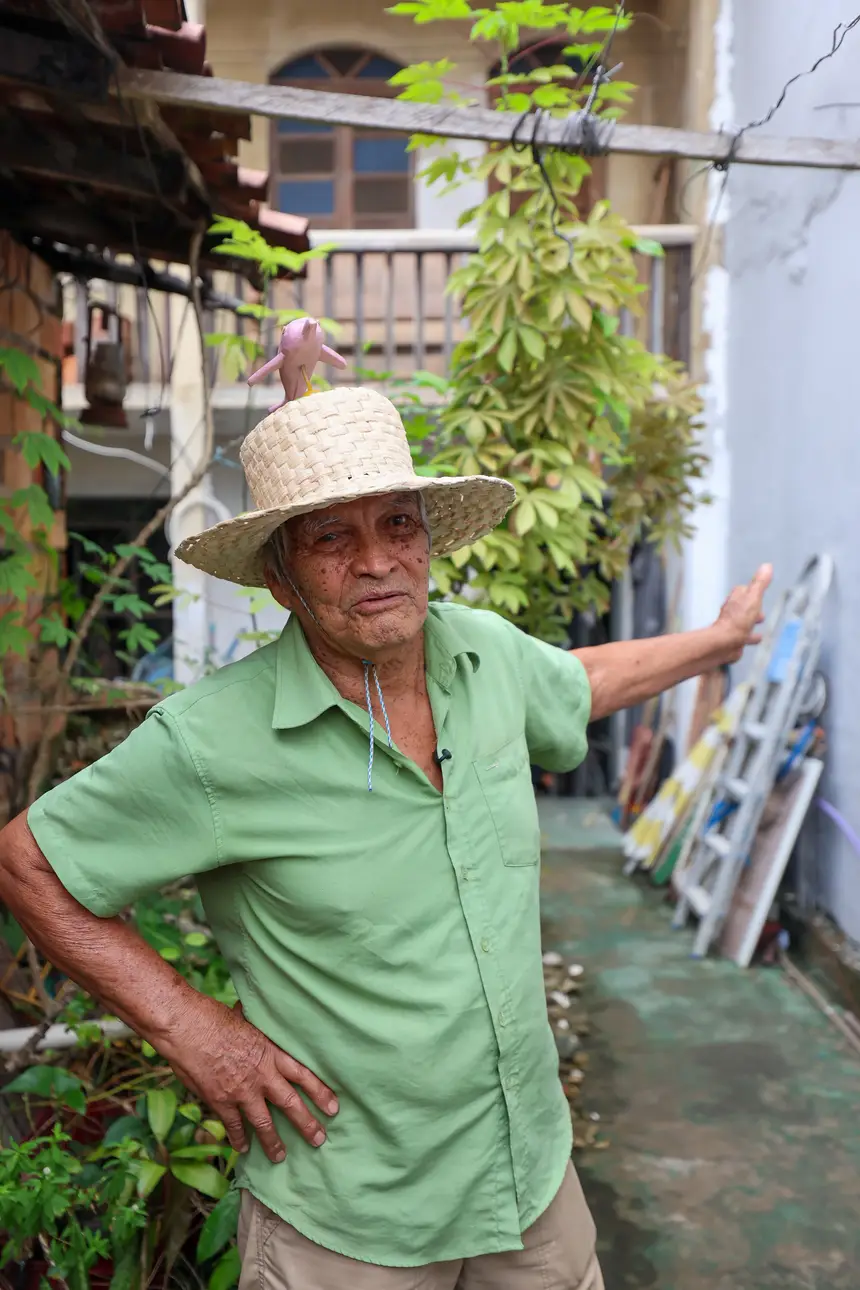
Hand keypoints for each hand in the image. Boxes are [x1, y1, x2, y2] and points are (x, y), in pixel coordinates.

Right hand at [158, 997, 337, 1162]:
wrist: (187, 1028)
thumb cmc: (214, 1017)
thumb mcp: (245, 1019)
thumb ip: (255, 1028)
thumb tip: (253, 1015)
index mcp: (270, 1053)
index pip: (303, 1075)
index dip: (320, 1092)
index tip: (333, 1107)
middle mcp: (261, 1075)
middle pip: (291, 1103)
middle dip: (307, 1124)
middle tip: (319, 1139)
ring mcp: (241, 1091)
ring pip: (264, 1122)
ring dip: (274, 1142)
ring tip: (281, 1156)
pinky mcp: (220, 1102)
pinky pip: (234, 1125)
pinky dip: (238, 1138)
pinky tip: (243, 1149)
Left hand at [715, 563, 772, 661]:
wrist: (724, 642)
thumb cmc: (738, 620)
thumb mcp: (753, 598)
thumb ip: (760, 583)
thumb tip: (767, 565)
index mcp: (736, 599)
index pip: (742, 590)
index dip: (750, 590)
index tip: (757, 589)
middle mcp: (732, 611)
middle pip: (743, 606)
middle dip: (752, 606)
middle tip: (760, 607)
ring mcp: (732, 626)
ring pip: (743, 621)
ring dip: (750, 621)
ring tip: (759, 622)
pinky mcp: (733, 640)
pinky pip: (744, 636)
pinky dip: (751, 637)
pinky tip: (757, 639)